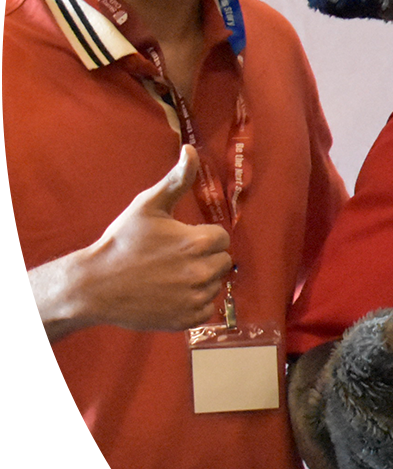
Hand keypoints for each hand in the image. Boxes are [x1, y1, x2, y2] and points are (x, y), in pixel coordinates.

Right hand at [76, 145, 232, 331]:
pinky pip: (206, 309)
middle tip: (172, 260)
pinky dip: (193, 303)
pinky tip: (170, 295)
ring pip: (214, 285)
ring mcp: (195, 298)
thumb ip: (176, 180)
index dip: (200, 237)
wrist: (95, 285)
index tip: (177, 241)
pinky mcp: (188, 319)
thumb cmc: (122, 242)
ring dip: (199, 281)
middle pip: (221, 261)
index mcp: (199, 242)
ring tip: (168, 277)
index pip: (220, 238)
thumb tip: (190, 149)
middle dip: (202, 258)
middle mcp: (202, 272)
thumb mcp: (148, 206)